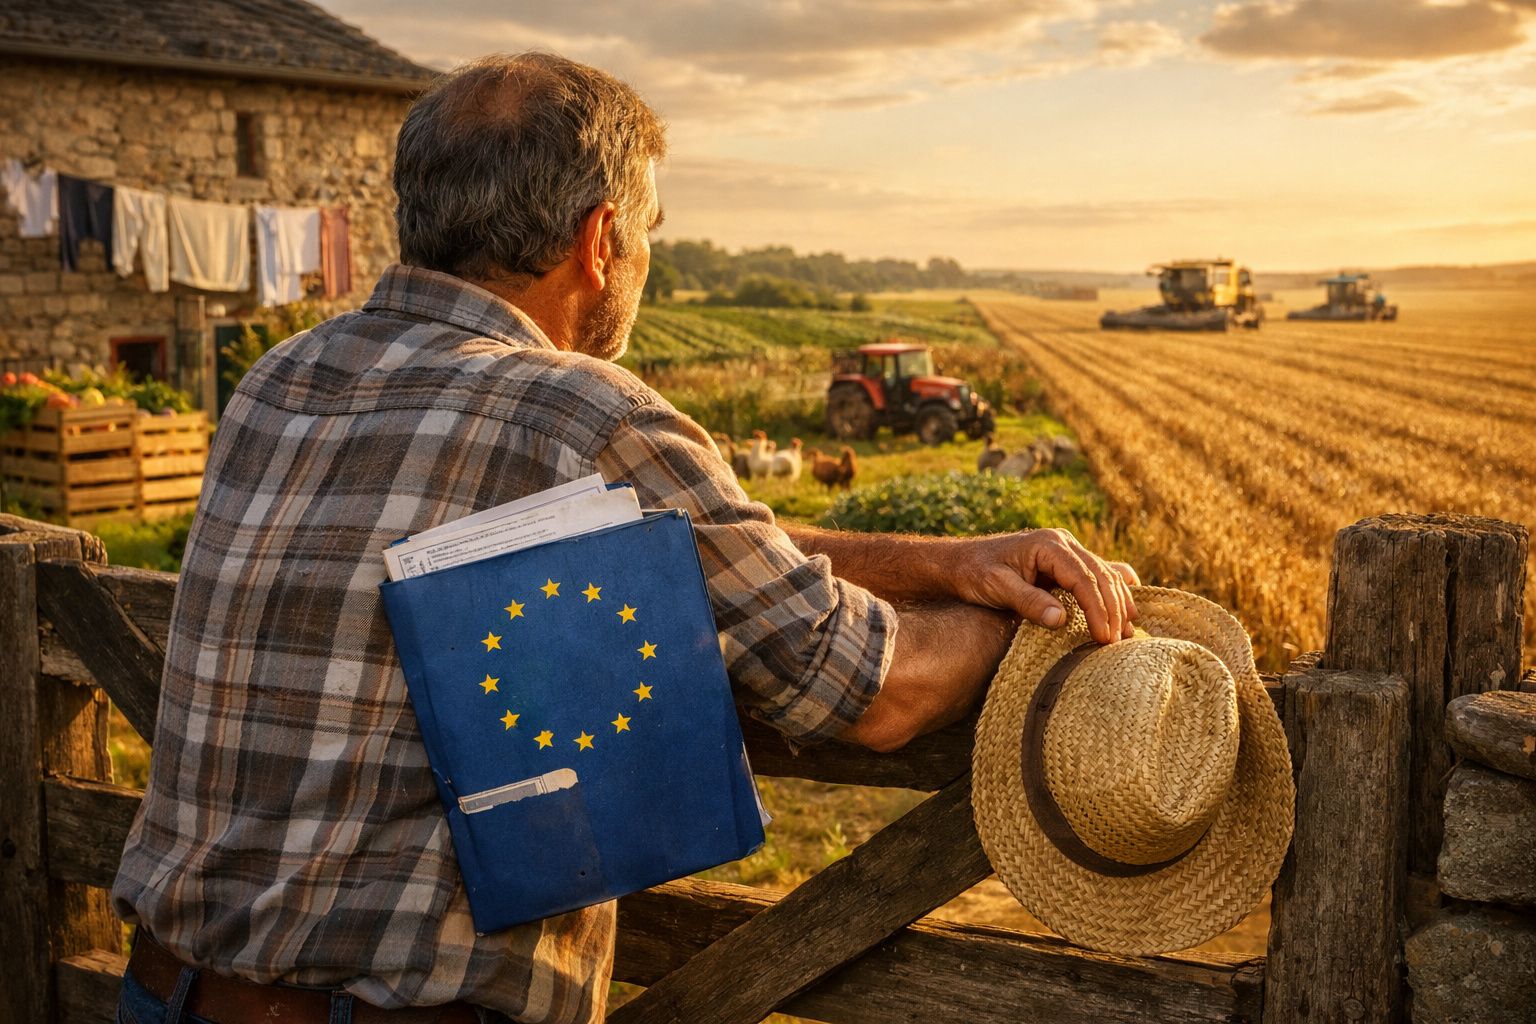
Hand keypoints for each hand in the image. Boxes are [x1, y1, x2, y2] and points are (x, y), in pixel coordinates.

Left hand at [953, 528, 1139, 642]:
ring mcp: (1066, 550)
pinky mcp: (1064, 562)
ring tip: (1128, 632)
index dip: (1097, 609)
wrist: (959, 562)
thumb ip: (1028, 601)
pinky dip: (1114, 591)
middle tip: (1119, 641)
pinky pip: (1096, 574)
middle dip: (1113, 609)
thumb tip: (1062, 619)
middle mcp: (1063, 542)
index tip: (1103, 637)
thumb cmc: (974, 573)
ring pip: (1104, 574)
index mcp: (1049, 544)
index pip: (1084, 579)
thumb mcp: (996, 587)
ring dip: (1118, 602)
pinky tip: (1129, 607)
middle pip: (1100, 576)